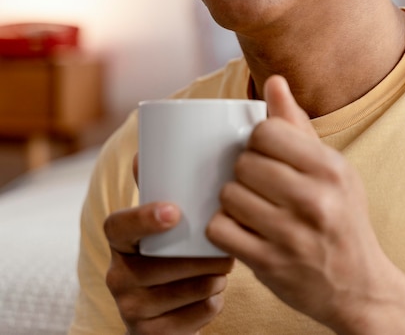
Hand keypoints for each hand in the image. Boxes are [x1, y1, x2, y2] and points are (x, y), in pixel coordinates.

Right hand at [104, 156, 233, 334]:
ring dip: (211, 278)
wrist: (162, 311)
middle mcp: (116, 276)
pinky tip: (214, 294)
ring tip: (223, 267)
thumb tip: (145, 149)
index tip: (174, 211)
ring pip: (182, 291)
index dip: (142, 218)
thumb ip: (156, 186)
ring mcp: (130, 310)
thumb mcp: (159, 221)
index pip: (117, 227)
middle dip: (199, 257)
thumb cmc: (167, 252)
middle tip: (226, 249)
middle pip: (158, 266)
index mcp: (118, 241)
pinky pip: (193, 318)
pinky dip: (211, 304)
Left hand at [206, 75, 396, 331]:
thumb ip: (297, 125)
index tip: (265, 155)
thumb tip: (274, 81)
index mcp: (330, 168)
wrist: (359, 286)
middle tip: (257, 184)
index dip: (256, 141)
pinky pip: (220, 229)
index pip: (265, 132)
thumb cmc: (341, 216)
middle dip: (244, 172)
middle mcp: (315, 200)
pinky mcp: (269, 264)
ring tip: (250, 207)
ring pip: (229, 195)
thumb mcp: (331, 168)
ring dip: (232, 200)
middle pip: (243, 163)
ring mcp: (291, 235)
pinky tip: (240, 229)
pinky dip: (223, 228)